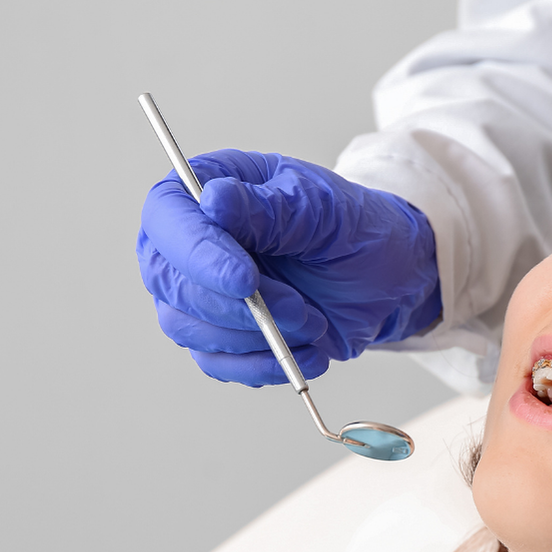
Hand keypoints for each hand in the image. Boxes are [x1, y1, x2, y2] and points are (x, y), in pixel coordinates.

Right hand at [137, 149, 442, 385]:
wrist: (383, 279)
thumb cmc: (351, 229)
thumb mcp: (323, 208)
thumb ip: (271, 207)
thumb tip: (213, 200)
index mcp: (209, 186)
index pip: (168, 216)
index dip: (197, 253)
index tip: (246, 280)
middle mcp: (191, 239)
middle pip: (170, 281)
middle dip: (238, 307)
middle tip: (299, 309)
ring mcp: (199, 290)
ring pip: (186, 327)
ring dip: (255, 337)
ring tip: (313, 324)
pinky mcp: (218, 334)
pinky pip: (215, 362)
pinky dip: (262, 365)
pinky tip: (306, 353)